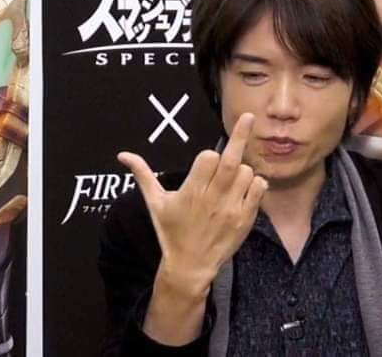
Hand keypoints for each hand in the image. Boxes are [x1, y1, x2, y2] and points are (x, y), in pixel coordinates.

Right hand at [118, 113, 267, 295]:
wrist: (190, 266)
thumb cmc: (171, 232)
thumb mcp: (155, 203)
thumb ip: (142, 175)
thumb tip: (122, 155)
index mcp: (192, 191)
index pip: (208, 158)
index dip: (208, 156)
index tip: (205, 162)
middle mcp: (213, 198)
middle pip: (231, 160)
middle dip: (240, 135)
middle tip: (248, 117)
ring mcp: (232, 208)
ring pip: (246, 172)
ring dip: (241, 169)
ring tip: (230, 180)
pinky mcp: (245, 218)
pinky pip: (258, 189)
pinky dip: (255, 183)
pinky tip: (244, 187)